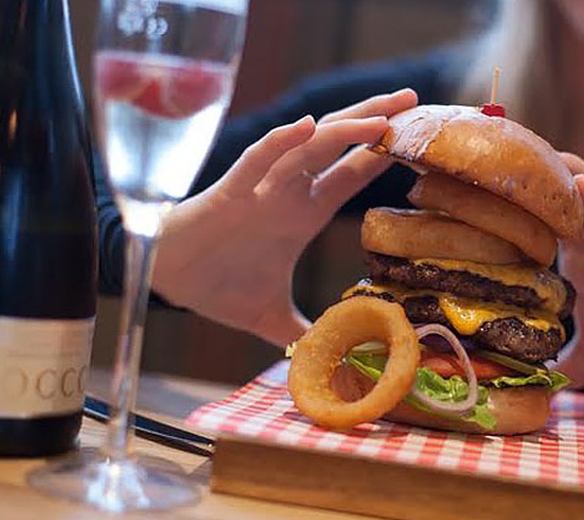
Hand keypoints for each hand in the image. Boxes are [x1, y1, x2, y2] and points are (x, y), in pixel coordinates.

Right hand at [151, 89, 418, 345]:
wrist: (166, 280)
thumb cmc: (216, 285)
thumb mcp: (272, 316)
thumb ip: (302, 334)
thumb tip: (327, 357)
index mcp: (303, 213)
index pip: (351, 176)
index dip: (381, 154)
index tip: (417, 136)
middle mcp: (288, 193)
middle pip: (339, 146)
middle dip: (375, 119)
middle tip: (413, 98)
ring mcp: (261, 188)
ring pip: (308, 147)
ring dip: (343, 129)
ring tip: (381, 116)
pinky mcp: (230, 192)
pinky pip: (257, 159)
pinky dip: (281, 143)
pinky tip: (306, 126)